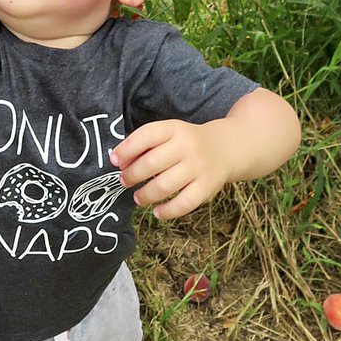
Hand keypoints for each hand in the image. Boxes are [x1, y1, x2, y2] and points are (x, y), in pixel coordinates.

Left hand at [109, 119, 231, 220]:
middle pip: (152, 163)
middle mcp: (187, 146)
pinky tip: (157, 212)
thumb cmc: (186, 142)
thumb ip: (146, 144)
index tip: (113, 161)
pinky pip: (185, 203)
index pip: (147, 135)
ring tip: (138, 198)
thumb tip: (119, 162)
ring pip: (165, 185)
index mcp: (174, 129)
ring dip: (146, 195)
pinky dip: (168, 211)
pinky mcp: (207, 186)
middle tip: (124, 181)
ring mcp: (198, 167)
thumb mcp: (169, 134)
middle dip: (133, 175)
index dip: (127, 149)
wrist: (226, 148)